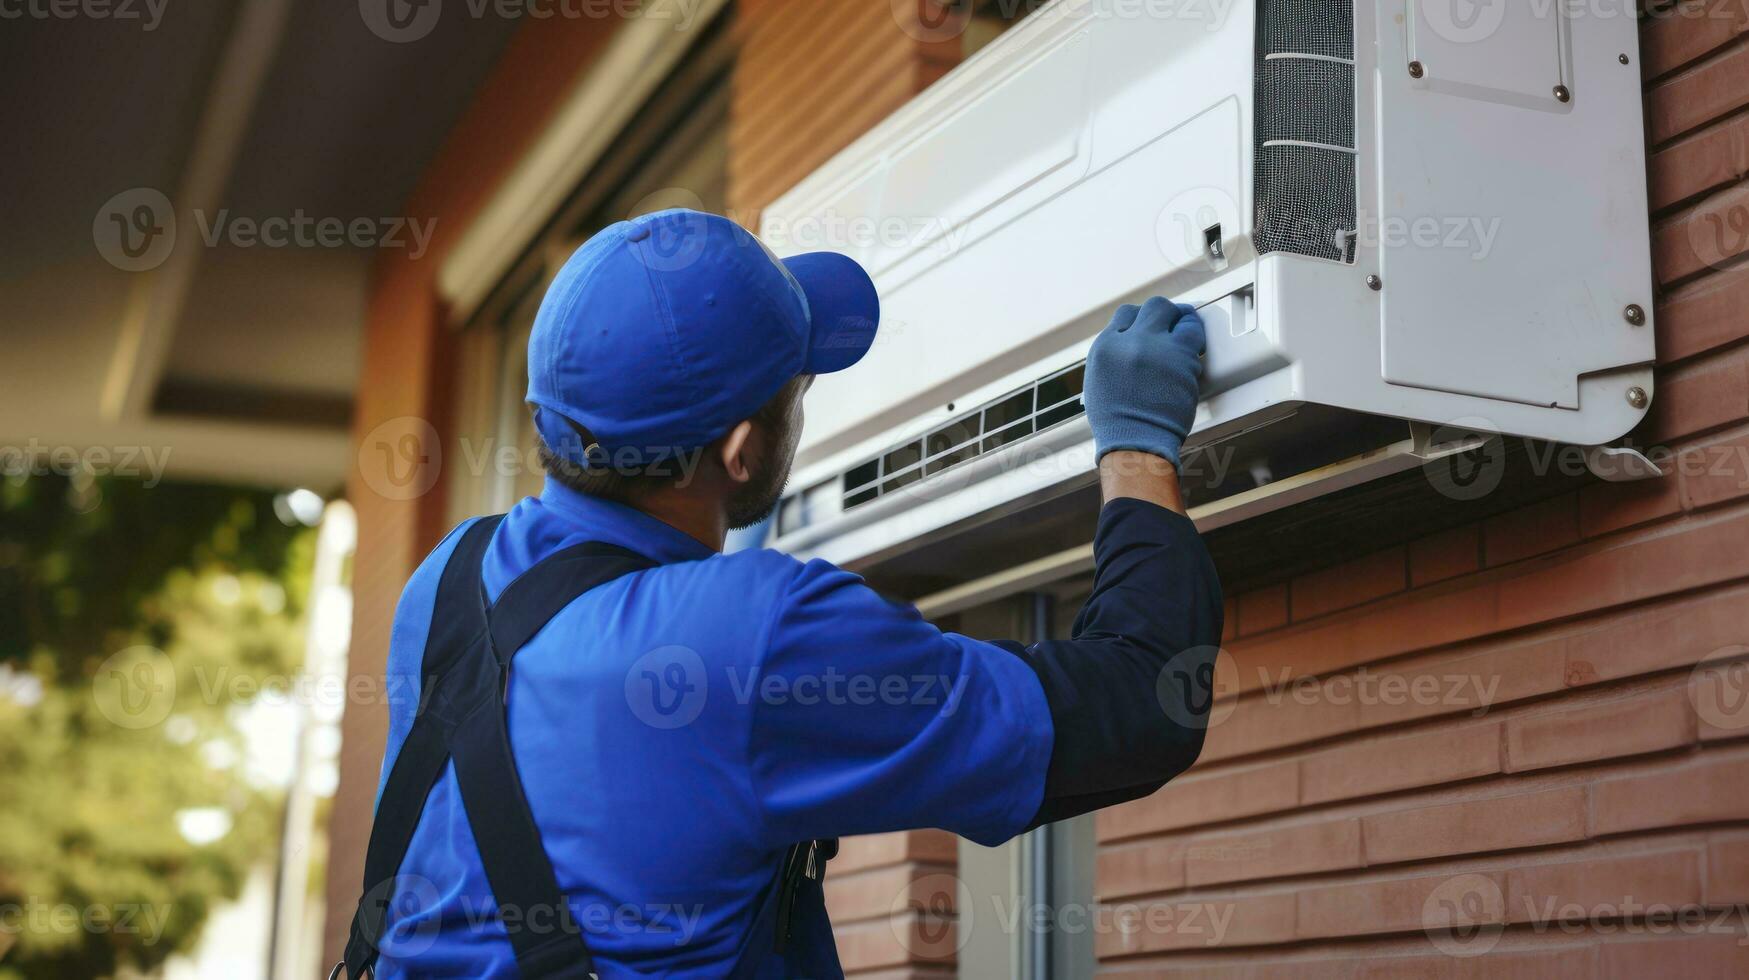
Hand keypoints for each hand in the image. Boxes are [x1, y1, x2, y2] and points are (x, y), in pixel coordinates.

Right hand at [1082, 296, 1205, 467]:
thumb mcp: (1099, 383)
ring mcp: (1156, 346)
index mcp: (1105, 348)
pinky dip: (1196, 335)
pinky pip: (1193, 331)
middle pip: (1152, 307)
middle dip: (1164, 314)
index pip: (1126, 315)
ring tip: (1185, 331)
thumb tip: (1128, 344)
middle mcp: (1128, 341)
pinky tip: (1196, 347)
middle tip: (1172, 325)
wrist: (1136, 443)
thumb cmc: (1118, 424)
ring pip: (1173, 311)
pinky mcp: (1181, 356)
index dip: (1141, 320)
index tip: (1150, 328)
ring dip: (1182, 320)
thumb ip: (1113, 357)